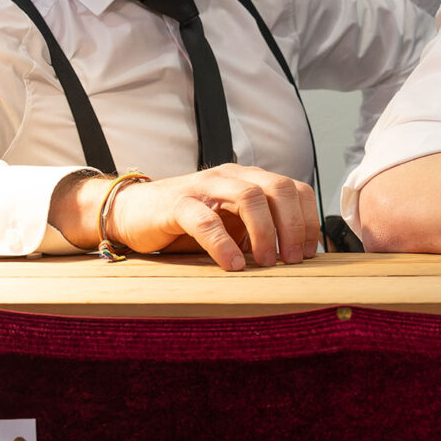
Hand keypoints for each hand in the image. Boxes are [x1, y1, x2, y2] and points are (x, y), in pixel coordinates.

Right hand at [106, 164, 319, 271]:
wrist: (131, 212)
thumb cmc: (186, 223)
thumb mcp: (230, 225)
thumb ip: (257, 231)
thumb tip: (293, 258)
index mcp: (249, 179)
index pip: (294, 188)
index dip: (308, 219)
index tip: (310, 252)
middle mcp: (231, 176)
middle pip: (278, 188)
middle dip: (293, 226)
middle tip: (293, 260)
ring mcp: (204, 187)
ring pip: (249, 197)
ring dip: (265, 233)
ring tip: (267, 263)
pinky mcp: (177, 204)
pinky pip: (206, 220)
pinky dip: (224, 244)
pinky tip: (233, 265)